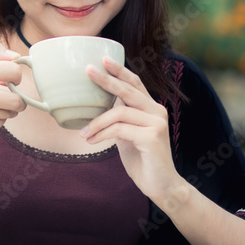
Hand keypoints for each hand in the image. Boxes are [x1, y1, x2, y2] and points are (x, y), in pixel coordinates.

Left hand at [80, 56, 184, 202]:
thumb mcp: (126, 134)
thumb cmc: (142, 159)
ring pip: (119, 113)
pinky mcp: (151, 137)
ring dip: (97, 122)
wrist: (160, 185)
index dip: (120, 70)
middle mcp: (157, 111)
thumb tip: (97, 105)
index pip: (135, 83)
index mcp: (151, 108)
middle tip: (88, 70)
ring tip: (84, 133)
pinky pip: (119, 129)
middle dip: (106, 79)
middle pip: (128, 90)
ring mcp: (156, 123)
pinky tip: (92, 141)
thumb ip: (119, 118)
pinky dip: (102, 134)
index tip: (103, 59)